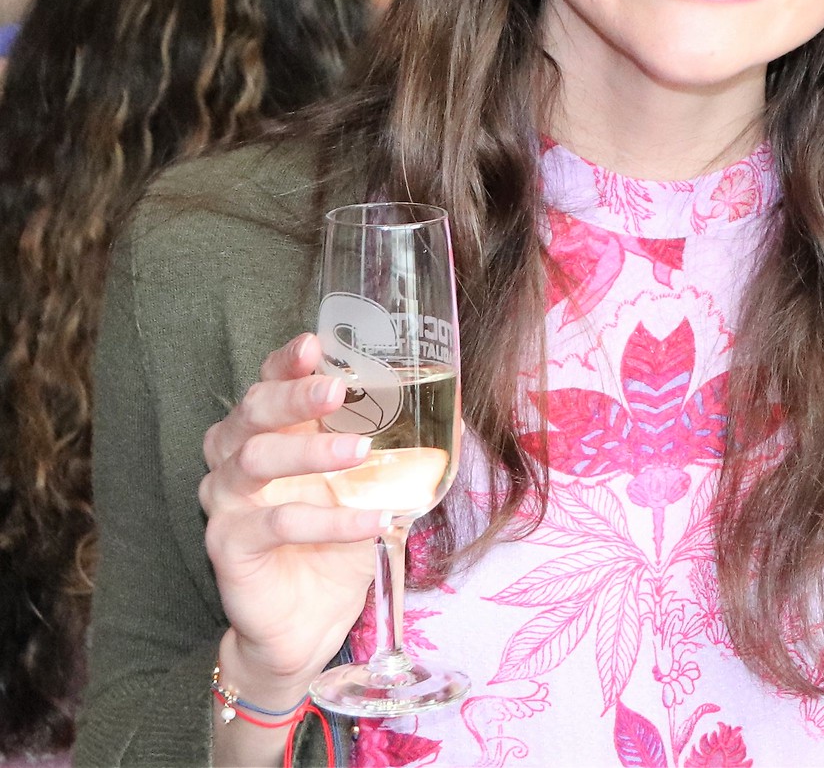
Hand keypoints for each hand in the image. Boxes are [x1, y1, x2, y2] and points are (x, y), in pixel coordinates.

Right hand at [200, 333, 384, 695]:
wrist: (307, 621)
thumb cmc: (335, 543)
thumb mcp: (367, 489)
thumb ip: (391, 451)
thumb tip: (454, 418)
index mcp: (268, 435)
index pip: (266, 384)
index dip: (285, 363)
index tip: (314, 344)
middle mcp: (236, 460)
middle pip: (252, 412)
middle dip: (294, 396)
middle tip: (337, 389)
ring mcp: (227, 502)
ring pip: (254, 461)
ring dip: (311, 452)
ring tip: (361, 451)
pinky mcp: (228, 546)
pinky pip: (276, 524)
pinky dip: (328, 521)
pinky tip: (372, 521)